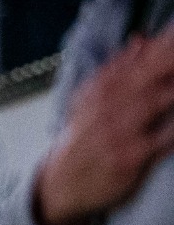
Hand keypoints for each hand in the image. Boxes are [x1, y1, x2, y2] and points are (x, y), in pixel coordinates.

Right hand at [34, 30, 173, 224]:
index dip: (164, 44)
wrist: (61, 186)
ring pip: (156, 101)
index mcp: (101, 88)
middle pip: (149, 74)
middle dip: (170, 60)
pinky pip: (164, 139)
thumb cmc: (82, 141)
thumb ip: (118, 69)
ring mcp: (119, 132)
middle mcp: (107, 106)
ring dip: (173, 89)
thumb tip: (141, 39)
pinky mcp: (131, 157)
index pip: (140, 58)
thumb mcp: (91, 101)